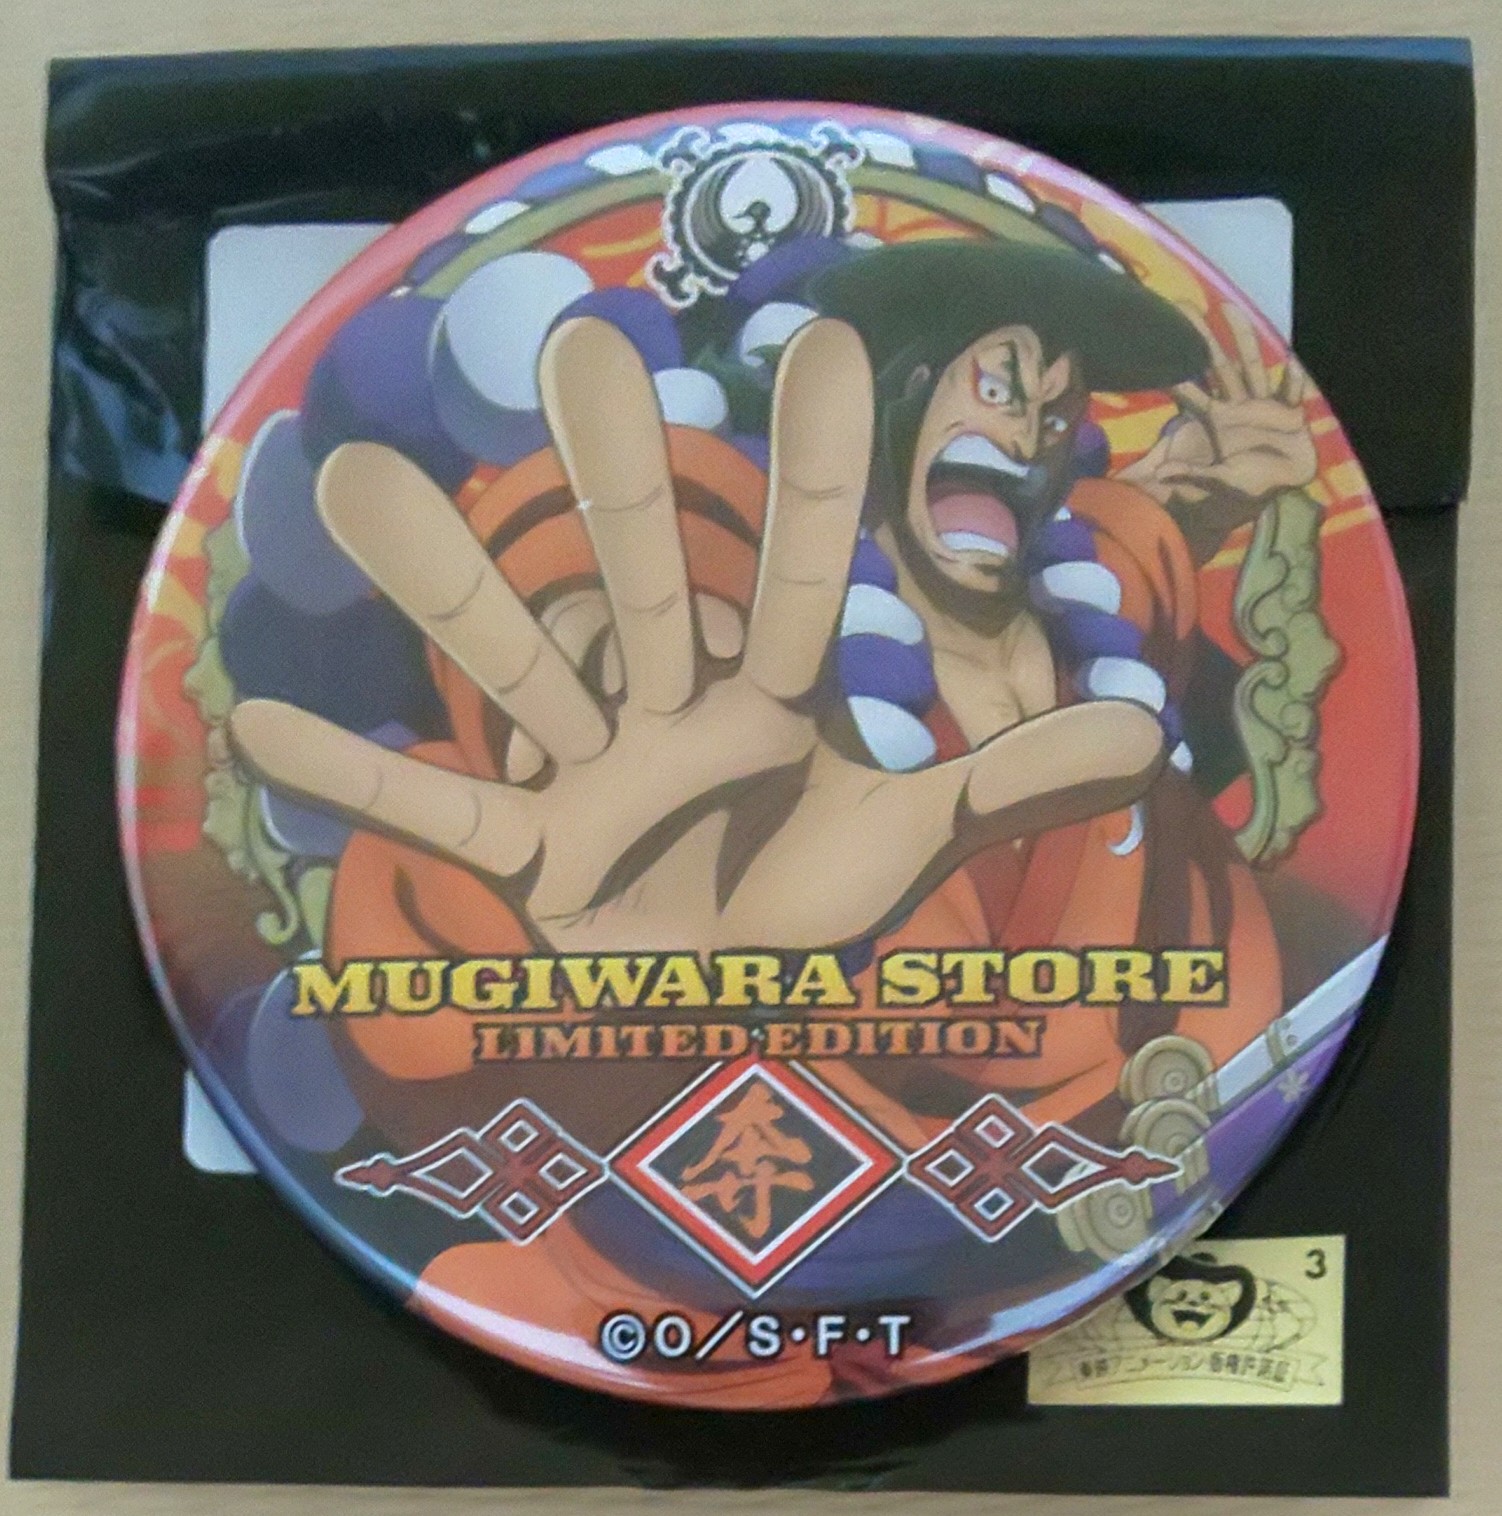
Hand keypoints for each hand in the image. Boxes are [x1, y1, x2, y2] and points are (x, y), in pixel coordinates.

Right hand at [229, 317, 1163, 954]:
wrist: (732, 1010)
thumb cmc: (822, 905)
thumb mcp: (923, 840)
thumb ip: (1016, 779)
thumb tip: (1145, 733)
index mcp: (782, 698)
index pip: (807, 575)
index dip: (818, 477)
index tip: (819, 350)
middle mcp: (678, 709)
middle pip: (645, 583)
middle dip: (617, 482)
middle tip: (583, 351)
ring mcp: (595, 774)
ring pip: (516, 669)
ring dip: (446, 595)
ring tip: (355, 490)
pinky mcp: (533, 856)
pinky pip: (441, 811)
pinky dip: (359, 782)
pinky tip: (258, 723)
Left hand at [1121, 301, 1317, 557]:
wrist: (1282, 487)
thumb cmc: (1246, 485)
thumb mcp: (1216, 482)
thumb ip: (1191, 475)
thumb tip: (1161, 474)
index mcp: (1216, 420)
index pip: (1190, 392)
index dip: (1174, 374)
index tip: (1157, 354)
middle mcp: (1237, 406)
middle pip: (1216, 365)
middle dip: (1201, 337)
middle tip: (1183, 307)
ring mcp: (1264, 405)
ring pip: (1251, 366)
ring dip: (1242, 339)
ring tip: (1229, 309)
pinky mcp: (1290, 413)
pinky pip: (1291, 393)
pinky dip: (1292, 380)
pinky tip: (1291, 362)